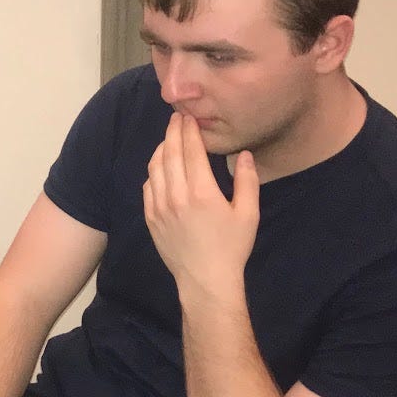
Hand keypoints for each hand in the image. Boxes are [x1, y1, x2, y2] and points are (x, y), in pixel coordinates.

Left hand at [143, 114, 259, 300]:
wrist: (205, 279)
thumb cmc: (231, 247)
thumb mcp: (248, 214)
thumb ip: (247, 181)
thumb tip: (244, 154)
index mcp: (202, 191)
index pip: (191, 151)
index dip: (189, 130)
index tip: (189, 117)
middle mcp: (177, 195)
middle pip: (170, 153)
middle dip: (172, 132)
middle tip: (176, 118)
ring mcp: (159, 206)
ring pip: (155, 168)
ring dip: (161, 149)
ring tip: (168, 139)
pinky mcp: (150, 217)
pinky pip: (148, 186)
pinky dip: (153, 171)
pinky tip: (160, 167)